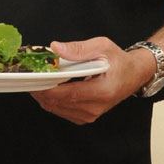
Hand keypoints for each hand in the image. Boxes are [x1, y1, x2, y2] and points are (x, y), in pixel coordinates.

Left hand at [31, 37, 146, 123]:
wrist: (134, 75)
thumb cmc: (118, 61)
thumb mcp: (102, 47)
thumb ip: (78, 49)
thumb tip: (55, 48)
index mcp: (102, 91)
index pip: (66, 94)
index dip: (45, 87)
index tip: (32, 78)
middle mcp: (95, 107)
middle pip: (58, 103)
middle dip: (40, 90)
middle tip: (29, 77)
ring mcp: (91, 115)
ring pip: (57, 109)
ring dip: (44, 96)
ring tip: (37, 80)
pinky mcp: (86, 117)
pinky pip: (62, 111)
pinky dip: (52, 101)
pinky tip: (49, 88)